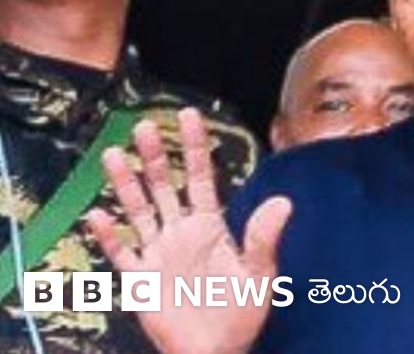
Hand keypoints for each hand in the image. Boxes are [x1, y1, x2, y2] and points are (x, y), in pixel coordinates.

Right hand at [85, 108, 290, 353]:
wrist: (216, 350)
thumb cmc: (242, 312)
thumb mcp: (260, 274)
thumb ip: (265, 238)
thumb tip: (283, 202)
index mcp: (211, 225)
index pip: (202, 177)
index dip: (195, 147)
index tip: (189, 115)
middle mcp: (181, 232)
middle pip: (165, 186)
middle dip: (155, 157)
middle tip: (144, 126)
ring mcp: (158, 253)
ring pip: (138, 210)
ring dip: (126, 184)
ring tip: (113, 154)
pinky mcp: (141, 280)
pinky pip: (121, 253)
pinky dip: (109, 236)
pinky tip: (97, 215)